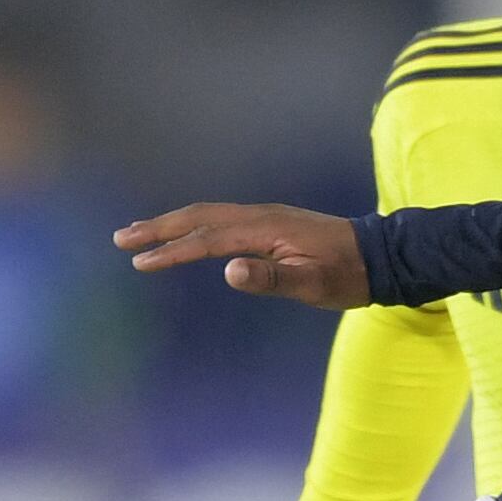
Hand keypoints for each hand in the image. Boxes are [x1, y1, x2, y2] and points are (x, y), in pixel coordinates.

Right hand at [112, 203, 369, 307]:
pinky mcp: (270, 224)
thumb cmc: (347, 276)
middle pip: (199, 217)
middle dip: (159, 228)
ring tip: (141, 234)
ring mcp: (265, 217)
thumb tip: (228, 271)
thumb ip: (272, 279)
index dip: (172, 251)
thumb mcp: (313, 285)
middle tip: (121, 239)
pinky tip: (187, 236)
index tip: (140, 262)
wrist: (380, 256)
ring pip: (208, 216)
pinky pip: (221, 220)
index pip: (207, 240)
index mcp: (265, 229)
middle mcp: (260, 216)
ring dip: (173, 224)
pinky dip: (195, 226)